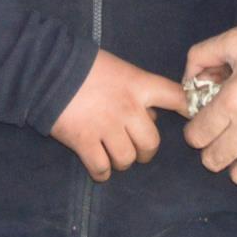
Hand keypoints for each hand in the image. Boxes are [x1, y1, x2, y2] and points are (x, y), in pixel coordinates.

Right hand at [50, 51, 189, 181]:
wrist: (47, 68)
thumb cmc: (84, 64)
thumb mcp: (119, 67)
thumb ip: (137, 89)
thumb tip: (150, 112)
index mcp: (139, 85)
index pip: (175, 97)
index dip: (187, 108)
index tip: (189, 116)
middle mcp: (128, 109)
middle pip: (151, 143)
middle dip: (147, 151)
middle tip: (138, 150)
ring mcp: (106, 128)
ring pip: (127, 159)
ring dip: (123, 162)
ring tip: (115, 157)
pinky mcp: (84, 142)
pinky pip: (101, 168)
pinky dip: (102, 173)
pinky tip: (100, 169)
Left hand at [182, 23, 236, 190]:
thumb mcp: (236, 39)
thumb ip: (202, 55)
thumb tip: (188, 79)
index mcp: (231, 101)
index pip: (196, 136)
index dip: (195, 131)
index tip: (203, 125)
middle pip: (213, 160)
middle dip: (211, 149)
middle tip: (220, 137)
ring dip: (236, 164)